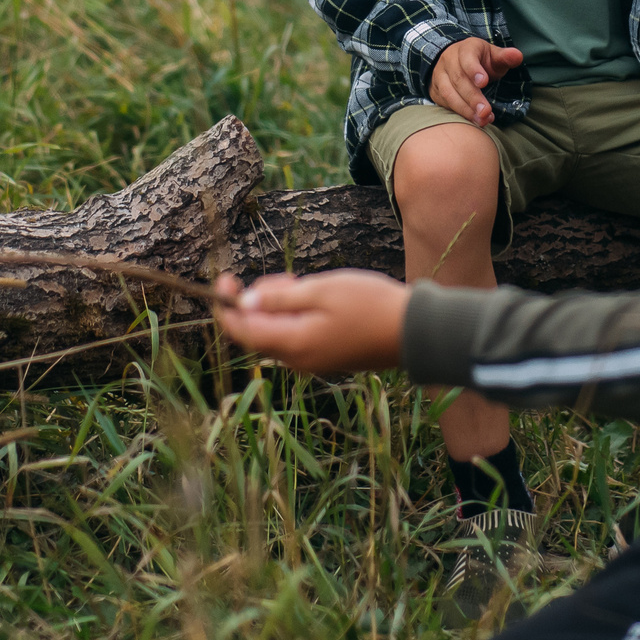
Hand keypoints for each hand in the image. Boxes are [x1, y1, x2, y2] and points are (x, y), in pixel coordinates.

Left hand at [212, 270, 409, 374]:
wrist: (413, 332)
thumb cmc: (369, 305)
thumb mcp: (321, 291)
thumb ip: (280, 298)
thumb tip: (244, 303)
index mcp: (292, 344)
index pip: (241, 331)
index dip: (226, 306)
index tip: (225, 278)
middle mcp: (297, 360)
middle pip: (257, 333)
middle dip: (257, 302)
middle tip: (285, 276)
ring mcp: (312, 362)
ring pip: (277, 334)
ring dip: (278, 307)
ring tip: (302, 283)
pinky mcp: (326, 358)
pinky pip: (296, 338)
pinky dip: (294, 317)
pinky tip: (315, 299)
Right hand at [430, 36, 523, 125]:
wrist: (456, 61)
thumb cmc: (480, 60)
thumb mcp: (493, 55)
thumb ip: (505, 57)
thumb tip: (517, 56)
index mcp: (466, 49)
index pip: (467, 58)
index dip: (474, 70)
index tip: (484, 82)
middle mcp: (449, 60)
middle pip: (459, 79)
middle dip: (473, 97)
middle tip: (486, 111)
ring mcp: (440, 76)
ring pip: (449, 93)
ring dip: (465, 109)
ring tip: (481, 120)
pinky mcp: (436, 90)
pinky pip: (444, 103)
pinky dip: (458, 113)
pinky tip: (473, 120)